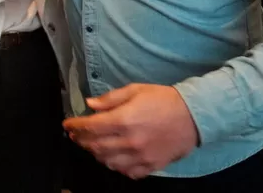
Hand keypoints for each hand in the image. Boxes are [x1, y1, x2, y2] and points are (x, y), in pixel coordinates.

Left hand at [64, 84, 198, 179]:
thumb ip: (110, 99)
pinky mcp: (151, 166)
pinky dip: (116, 166)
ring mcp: (140, 157)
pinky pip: (127, 172)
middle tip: (76, 135)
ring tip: (93, 145)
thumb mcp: (136, 90)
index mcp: (124, 120)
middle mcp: (130, 141)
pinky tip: (113, 158)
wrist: (194, 116)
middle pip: (96, 146)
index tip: (67, 124)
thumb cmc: (164, 99)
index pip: (90, 127)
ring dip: (96, 154)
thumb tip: (90, 104)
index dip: (75, 126)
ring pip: (108, 162)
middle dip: (82, 140)